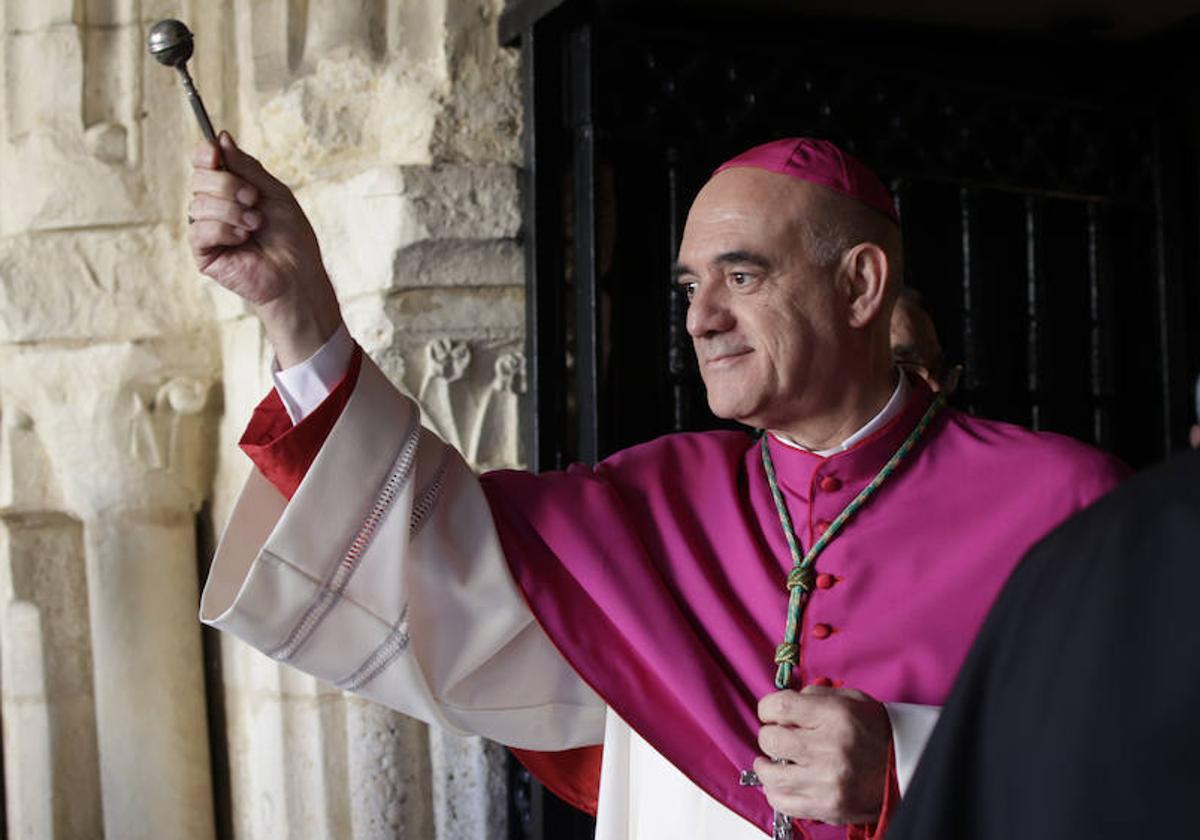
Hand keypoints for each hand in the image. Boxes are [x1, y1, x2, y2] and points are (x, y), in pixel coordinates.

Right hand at [188, 132, 341, 366]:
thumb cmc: (290, 236)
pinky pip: (200, 230)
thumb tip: (221, 137)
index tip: (215, 153)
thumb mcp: (274, 193)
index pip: (202, 162)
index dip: (203, 153)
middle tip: (254, 199)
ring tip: (256, 225)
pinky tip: (244, 239)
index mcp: (229, 189)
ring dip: (233, 211)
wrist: (298, 273)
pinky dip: (225, 230)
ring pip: (198, 203)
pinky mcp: (204, 253)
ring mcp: (207, 229)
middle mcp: (214, 206)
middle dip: (228, 185)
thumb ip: (248, 167)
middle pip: (199, 178)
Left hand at [754, 685, 891, 824]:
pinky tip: (781, 783)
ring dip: (765, 767)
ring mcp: (828, 781)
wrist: (906, 767)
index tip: (770, 713)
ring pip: (772, 775)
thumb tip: (785, 704)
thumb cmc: (878, 733)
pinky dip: (775, 793)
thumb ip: (815, 696)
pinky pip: (784, 803)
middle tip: (776, 737)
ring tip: (771, 761)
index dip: (767, 708)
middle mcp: (830, 748)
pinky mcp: (828, 806)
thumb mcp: (852, 700)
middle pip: (771, 739)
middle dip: (769, 735)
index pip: (780, 706)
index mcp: (836, 716)